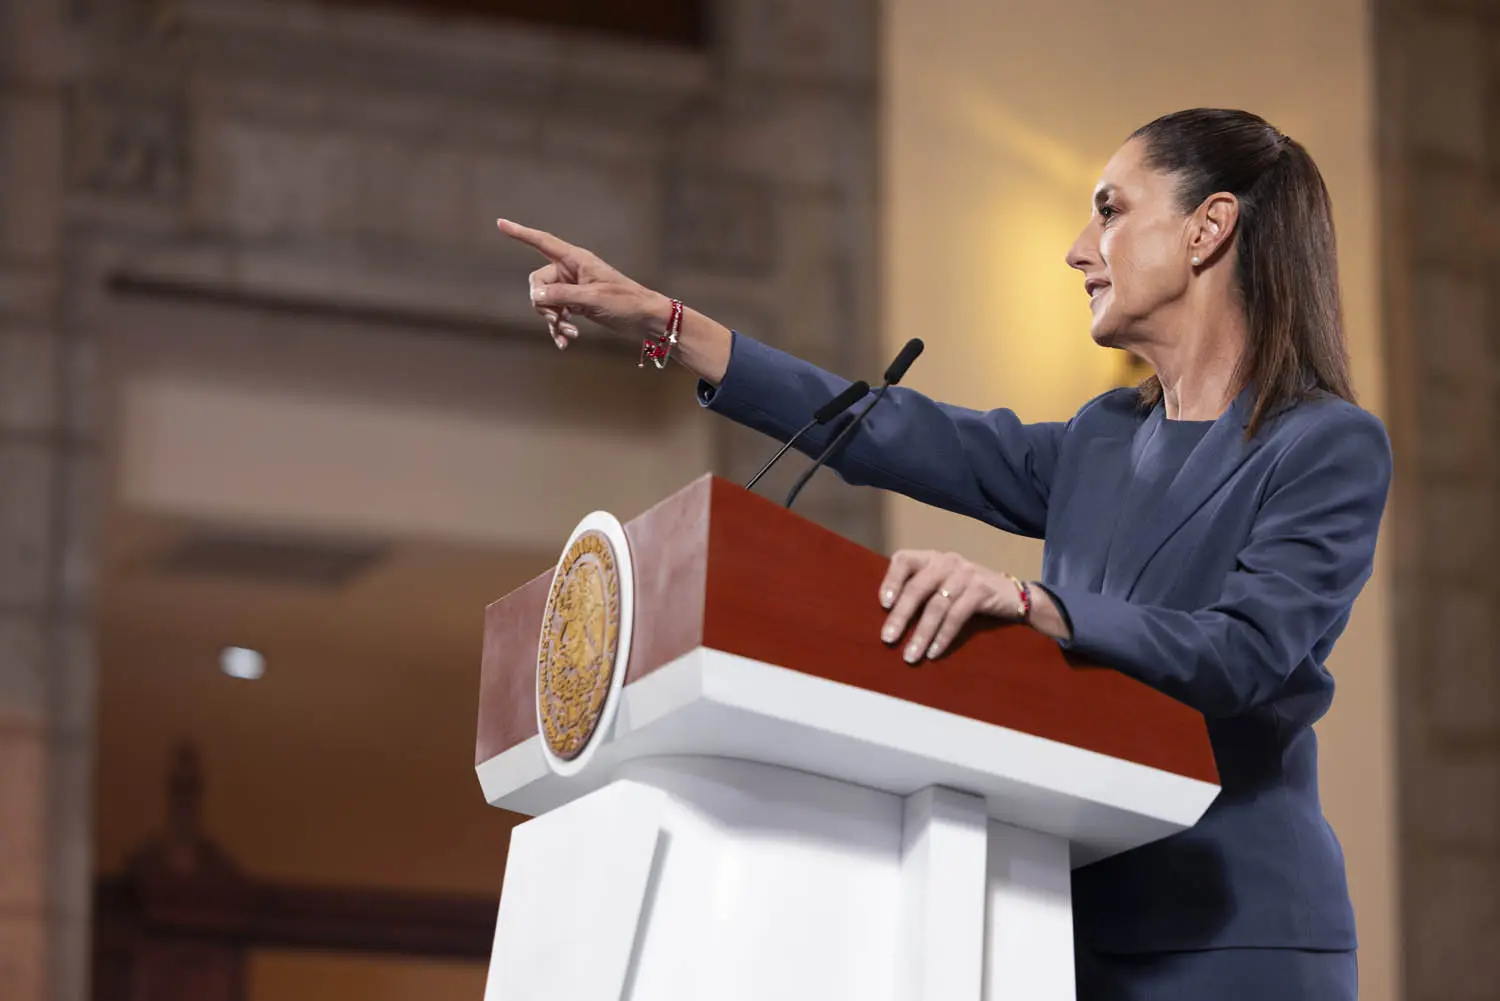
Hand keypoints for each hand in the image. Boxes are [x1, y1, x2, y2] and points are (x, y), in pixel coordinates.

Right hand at [497, 219, 732, 381]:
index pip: (542, 242)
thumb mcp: (592, 297)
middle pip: (537, 282)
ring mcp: (573, 289)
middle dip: (542, 303)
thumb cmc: (625, 301)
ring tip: (568, 335)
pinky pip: (557, 315)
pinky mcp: (577, 306)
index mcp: (576, 259)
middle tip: (556, 319)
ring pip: (545, 302)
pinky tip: (565, 343)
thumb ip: (561, 295)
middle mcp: (571, 271)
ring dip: (552, 320)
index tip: (500, 223)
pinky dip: (559, 329)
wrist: (646, 319)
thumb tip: (534, 295)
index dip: (520, 233)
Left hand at [878, 549, 1023, 663]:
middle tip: (887, 639)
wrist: (1014, 596)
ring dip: (921, 634)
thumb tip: (888, 619)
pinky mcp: (982, 589)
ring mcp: (966, 574)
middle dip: (900, 616)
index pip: (904, 559)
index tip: (883, 604)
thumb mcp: (943, 585)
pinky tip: (934, 653)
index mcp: (932, 558)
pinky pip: (957, 616)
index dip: (891, 580)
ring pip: (936, 606)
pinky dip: (943, 636)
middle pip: (917, 587)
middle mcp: (947, 561)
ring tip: (910, 656)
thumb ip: (920, 592)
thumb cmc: (969, 593)